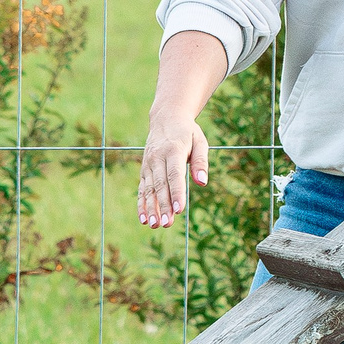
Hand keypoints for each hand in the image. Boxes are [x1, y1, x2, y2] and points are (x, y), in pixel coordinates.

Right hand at [138, 110, 209, 227]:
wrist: (165, 119)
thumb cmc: (187, 133)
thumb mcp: (199, 141)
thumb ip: (201, 162)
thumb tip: (202, 182)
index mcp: (173, 150)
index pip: (174, 175)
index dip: (176, 193)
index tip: (179, 210)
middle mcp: (157, 158)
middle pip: (160, 185)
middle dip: (163, 206)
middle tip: (167, 224)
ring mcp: (148, 164)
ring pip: (149, 189)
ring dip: (151, 208)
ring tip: (155, 225)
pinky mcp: (144, 170)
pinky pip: (142, 188)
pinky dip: (141, 204)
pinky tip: (144, 219)